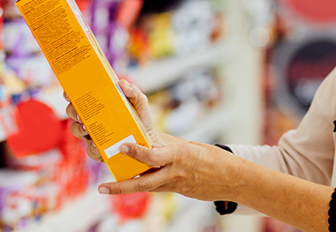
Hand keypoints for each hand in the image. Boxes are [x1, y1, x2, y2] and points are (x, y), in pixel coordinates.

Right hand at [65, 78, 163, 161]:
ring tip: (86, 128)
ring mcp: (93, 135)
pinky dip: (92, 148)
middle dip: (72, 111)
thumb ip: (134, 93)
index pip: (80, 97)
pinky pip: (90, 150)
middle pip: (74, 113)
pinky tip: (97, 145)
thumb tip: (122, 83)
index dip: (71, 94)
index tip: (68, 93)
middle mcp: (92, 119)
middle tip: (79, 113)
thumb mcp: (139, 104)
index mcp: (99, 105)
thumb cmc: (140, 119)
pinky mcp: (99, 150)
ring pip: (77, 130)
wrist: (148, 141)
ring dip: (78, 128)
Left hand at [97, 141, 238, 201]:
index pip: (154, 156)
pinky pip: (157, 187)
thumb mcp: (192, 147)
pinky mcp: (178, 191)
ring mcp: (175, 185)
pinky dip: (144, 184)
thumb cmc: (214, 158)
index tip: (122, 147)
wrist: (232, 179)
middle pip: (144, 182)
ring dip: (126, 188)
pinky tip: (132, 182)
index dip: (137, 153)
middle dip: (122, 186)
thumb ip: (171, 148)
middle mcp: (174, 173)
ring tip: (108, 188)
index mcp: (179, 156)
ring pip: (146, 188)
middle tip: (103, 187)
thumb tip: (151, 146)